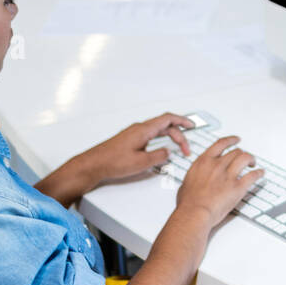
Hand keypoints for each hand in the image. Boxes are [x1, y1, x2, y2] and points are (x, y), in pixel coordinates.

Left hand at [80, 113, 194, 184]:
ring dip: (170, 138)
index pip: (168, 119)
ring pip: (157, 131)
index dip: (182, 121)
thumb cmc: (112, 162)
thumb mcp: (141, 162)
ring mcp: (134, 133)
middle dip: (178, 135)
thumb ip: (158, 156)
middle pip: (165, 125)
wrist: (93, 165)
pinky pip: (150, 135)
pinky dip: (160, 140)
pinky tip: (160, 150)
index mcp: (144, 130)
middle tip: (186, 148)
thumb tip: (168, 152)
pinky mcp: (130, 140)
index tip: (192, 126)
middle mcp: (139, 129)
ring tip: (177, 148)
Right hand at [176, 135, 262, 228]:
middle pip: (235, 152)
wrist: (194, 213)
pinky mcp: (238, 187)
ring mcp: (228, 175)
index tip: (236, 140)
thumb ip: (196, 175)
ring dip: (251, 159)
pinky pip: (252, 176)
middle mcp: (217, 165)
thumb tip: (197, 177)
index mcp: (204, 161)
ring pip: (245, 158)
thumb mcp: (186, 181)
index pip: (221, 144)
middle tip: (244, 158)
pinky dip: (258, 173)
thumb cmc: (188, 202)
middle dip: (242, 154)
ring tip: (252, 163)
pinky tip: (260, 173)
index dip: (231, 140)